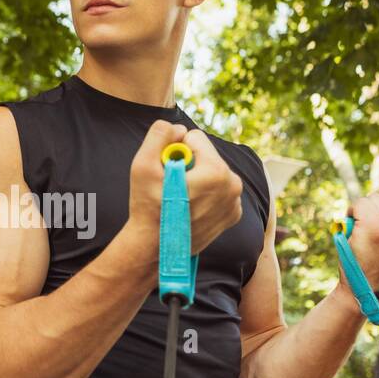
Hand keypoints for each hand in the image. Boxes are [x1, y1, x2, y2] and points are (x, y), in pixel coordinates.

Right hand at [128, 121, 243, 256]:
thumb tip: (178, 129)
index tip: (168, 171)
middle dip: (189, 165)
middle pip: (206, 155)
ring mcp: (235, 202)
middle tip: (172, 188)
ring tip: (180, 200)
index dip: (176, 151)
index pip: (195, 138)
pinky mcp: (233, 215)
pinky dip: (205, 195)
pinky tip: (190, 209)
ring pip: (212, 172)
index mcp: (217, 171)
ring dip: (196, 180)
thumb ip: (159, 134)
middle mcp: (233, 185)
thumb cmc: (147, 207)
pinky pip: (218, 190)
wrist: (154, 249)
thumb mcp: (143, 164)